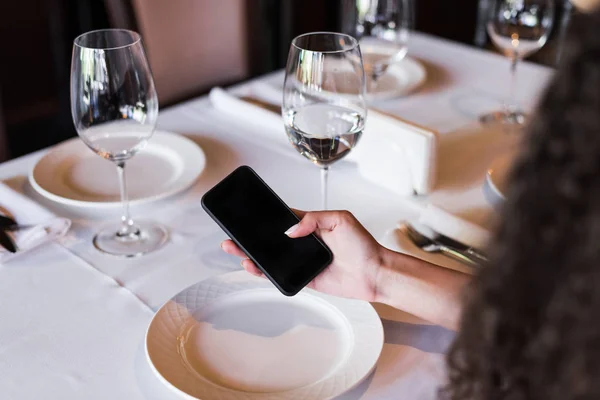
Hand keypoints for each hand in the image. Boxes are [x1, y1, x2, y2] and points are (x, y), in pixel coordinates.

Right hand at [221, 210, 385, 301]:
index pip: (281, 219)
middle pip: (270, 239)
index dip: (265, 218)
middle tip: (233, 235)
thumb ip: (314, 219)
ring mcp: (302, 260)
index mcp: (310, 225)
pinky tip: (253, 266)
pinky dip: (264, 272)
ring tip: (237, 250)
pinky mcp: (304, 277)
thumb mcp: (341, 219)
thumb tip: (291, 229)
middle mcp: (303, 242)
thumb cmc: (363, 246)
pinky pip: (280, 275)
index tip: (247, 214)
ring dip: (252, 254)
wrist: (375, 274)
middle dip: (250, 237)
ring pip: (271, 257)